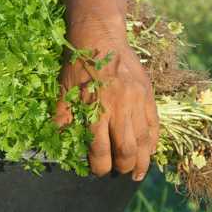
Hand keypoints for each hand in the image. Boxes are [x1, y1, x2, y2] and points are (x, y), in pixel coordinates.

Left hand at [54, 24, 158, 179]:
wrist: (100, 37)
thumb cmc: (78, 64)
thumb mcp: (64, 90)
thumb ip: (63, 115)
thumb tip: (58, 137)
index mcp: (96, 109)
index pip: (99, 149)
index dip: (99, 166)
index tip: (98, 172)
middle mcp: (119, 108)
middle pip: (125, 149)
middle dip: (122, 167)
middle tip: (118, 173)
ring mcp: (136, 101)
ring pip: (142, 140)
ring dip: (141, 160)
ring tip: (137, 174)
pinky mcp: (147, 94)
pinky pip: (153, 124)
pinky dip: (152, 141)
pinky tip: (148, 152)